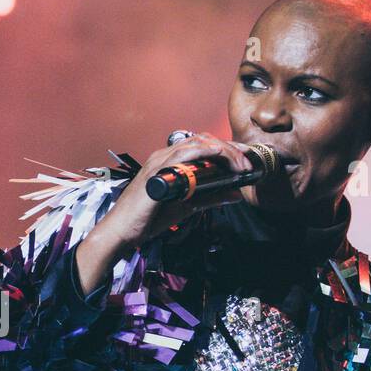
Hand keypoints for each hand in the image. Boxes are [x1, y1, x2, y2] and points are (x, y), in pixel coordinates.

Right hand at [75, 132, 255, 294]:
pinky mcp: (159, 171)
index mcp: (169, 162)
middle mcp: (164, 156)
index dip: (226, 149)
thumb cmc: (147, 219)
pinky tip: (222, 158)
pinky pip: (187, 153)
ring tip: (240, 164)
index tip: (244, 159)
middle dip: (230, 148)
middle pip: (204, 140)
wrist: (122, 231)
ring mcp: (161, 161)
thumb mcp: (186, 207)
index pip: (202, 146)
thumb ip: (210, 198)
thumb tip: (235, 194)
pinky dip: (208, 152)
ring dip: (224, 150)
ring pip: (199, 143)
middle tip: (247, 163)